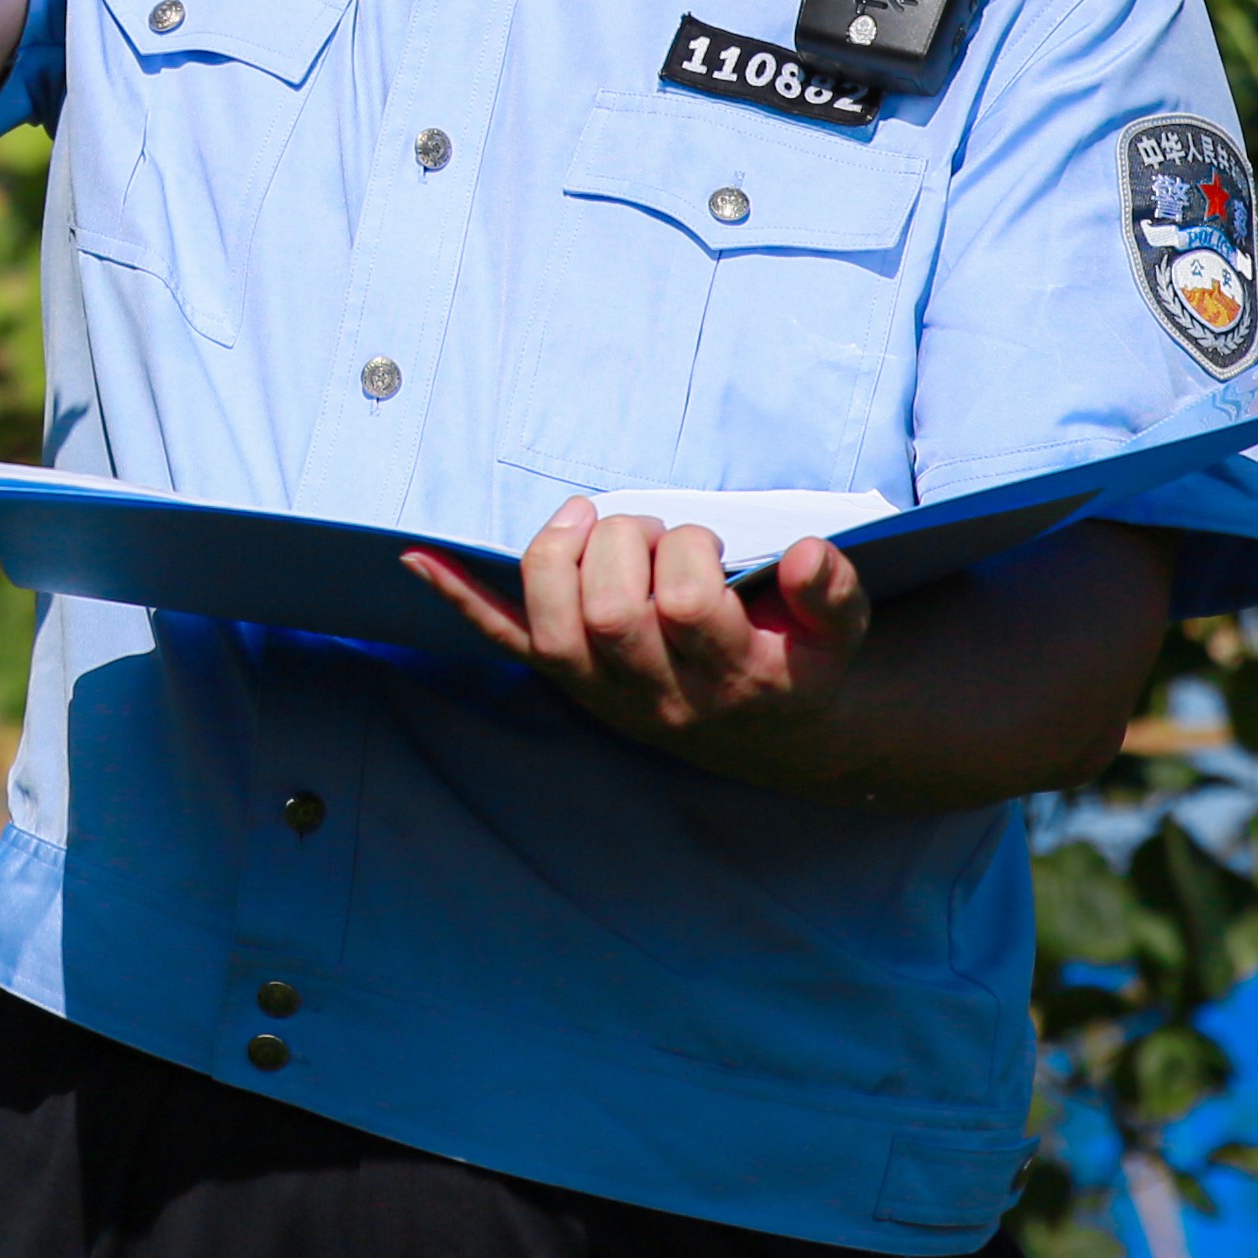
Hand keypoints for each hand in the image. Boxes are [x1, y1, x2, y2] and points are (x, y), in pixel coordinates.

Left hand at [406, 502, 877, 789]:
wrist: (775, 733)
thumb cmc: (800, 658)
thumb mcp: (841, 631)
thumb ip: (832, 592)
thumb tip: (805, 552)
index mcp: (731, 679)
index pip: (685, 605)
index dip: (684, 553)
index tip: (702, 539)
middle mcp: (662, 698)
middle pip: (608, 616)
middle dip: (619, 548)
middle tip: (642, 527)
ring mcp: (608, 695)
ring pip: (554, 632)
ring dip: (558, 559)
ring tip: (588, 524)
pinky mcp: (574, 684)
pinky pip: (507, 644)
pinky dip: (461, 600)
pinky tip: (416, 558)